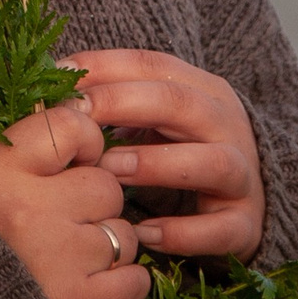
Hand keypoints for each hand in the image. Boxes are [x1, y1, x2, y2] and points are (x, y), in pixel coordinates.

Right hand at [0, 99, 149, 298]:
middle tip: (72, 222)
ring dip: (110, 247)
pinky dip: (125, 284)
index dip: (86, 141)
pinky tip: (101, 287)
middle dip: (96, 204)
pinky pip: (134, 280)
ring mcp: (59, 257)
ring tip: (78, 261)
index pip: (69, 127)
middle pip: (106, 185)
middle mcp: (31, 208)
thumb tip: (78, 132)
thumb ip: (21, 158)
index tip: (79, 160)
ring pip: (125, 234)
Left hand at [64, 47, 265, 261]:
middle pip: (181, 102)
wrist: (243, 203)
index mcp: (201, 88)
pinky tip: (141, 233)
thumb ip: (115, 105)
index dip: (105, 67)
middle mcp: (228, 124)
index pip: (153, 65)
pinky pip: (220, 228)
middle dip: (124, 104)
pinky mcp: (246, 223)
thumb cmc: (179, 153)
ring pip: (212, 162)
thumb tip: (51, 92)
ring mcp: (244, 175)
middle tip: (77, 118)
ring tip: (109, 171)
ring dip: (156, 164)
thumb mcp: (153, 121)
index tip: (61, 77)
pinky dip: (180, 232)